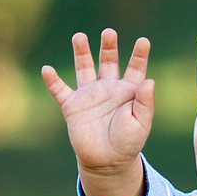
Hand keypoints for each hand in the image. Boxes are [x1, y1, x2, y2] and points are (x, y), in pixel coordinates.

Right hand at [42, 29, 154, 195]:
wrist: (107, 162)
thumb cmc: (128, 143)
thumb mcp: (141, 123)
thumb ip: (145, 102)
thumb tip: (149, 81)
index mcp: (128, 91)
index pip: (135, 68)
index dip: (139, 55)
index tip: (144, 41)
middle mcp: (108, 88)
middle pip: (108, 61)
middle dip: (108, 46)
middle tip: (109, 33)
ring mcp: (89, 95)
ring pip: (84, 68)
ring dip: (82, 53)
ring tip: (79, 36)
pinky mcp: (73, 106)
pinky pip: (60, 90)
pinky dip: (53, 81)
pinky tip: (47, 69)